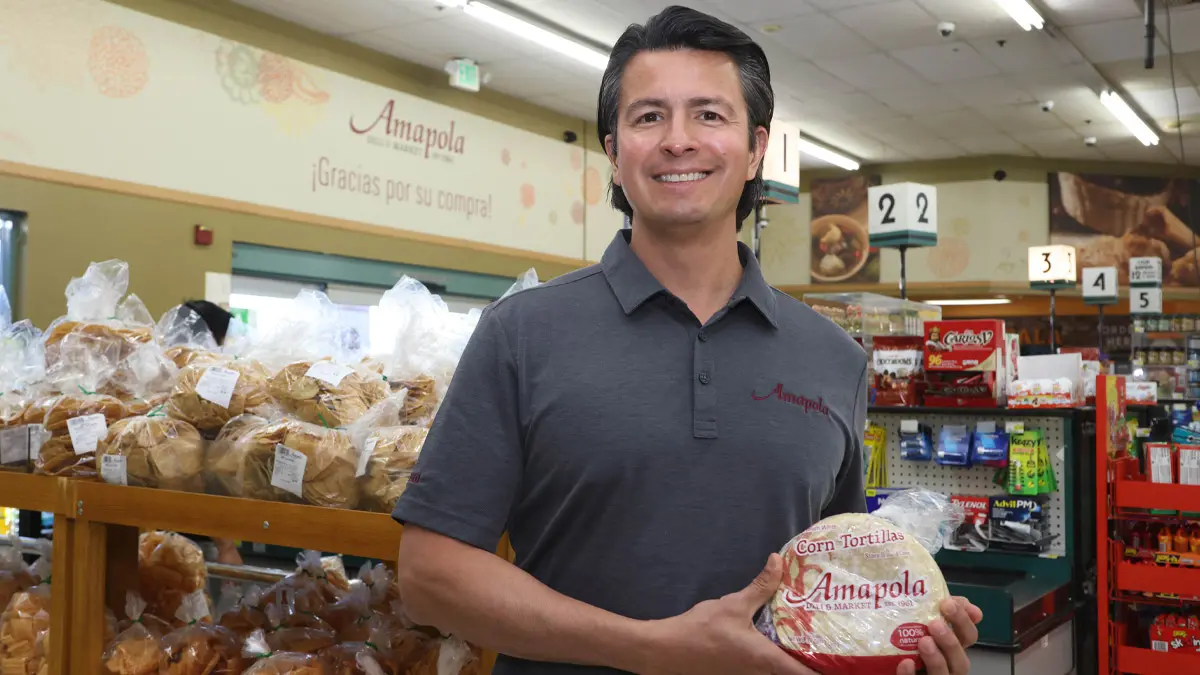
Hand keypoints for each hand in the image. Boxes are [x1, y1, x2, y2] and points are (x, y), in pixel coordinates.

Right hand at [642, 554, 815, 674]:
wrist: (667, 651)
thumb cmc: (702, 630)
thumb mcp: (733, 605)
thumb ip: (760, 586)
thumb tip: (778, 561)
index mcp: (767, 661)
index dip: (828, 670)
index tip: (844, 661)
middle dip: (812, 662)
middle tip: (829, 646)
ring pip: (777, 673)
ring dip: (791, 661)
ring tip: (807, 644)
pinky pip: (763, 671)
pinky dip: (774, 663)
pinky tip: (776, 644)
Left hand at [897, 597, 982, 674]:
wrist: (884, 661)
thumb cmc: (907, 637)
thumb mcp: (923, 619)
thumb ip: (940, 609)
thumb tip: (966, 603)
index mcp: (952, 648)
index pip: (969, 636)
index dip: (963, 621)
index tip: (948, 603)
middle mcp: (948, 666)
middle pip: (961, 661)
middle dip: (951, 642)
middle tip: (935, 623)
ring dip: (936, 658)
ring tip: (924, 641)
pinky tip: (906, 662)